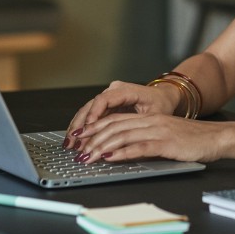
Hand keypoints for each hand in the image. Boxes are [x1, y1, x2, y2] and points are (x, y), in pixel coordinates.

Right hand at [63, 80, 177, 149]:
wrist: (164, 97)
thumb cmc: (161, 105)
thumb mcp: (154, 116)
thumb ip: (138, 125)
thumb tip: (122, 141)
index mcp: (126, 90)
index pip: (104, 99)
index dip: (94, 114)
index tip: (87, 128)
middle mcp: (114, 90)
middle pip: (91, 105)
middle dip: (81, 124)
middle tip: (73, 142)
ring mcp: (109, 96)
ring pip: (88, 111)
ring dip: (78, 127)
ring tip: (69, 144)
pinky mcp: (107, 105)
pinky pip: (91, 115)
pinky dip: (83, 127)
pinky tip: (75, 139)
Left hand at [68, 113, 229, 164]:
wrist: (217, 138)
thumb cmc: (193, 139)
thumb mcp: (166, 134)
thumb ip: (146, 138)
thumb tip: (122, 149)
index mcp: (149, 118)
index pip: (115, 119)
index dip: (95, 127)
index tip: (79, 136)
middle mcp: (151, 121)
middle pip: (114, 126)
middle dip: (92, 138)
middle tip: (77, 150)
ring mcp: (158, 131)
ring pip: (123, 136)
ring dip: (102, 146)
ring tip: (88, 156)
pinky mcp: (166, 143)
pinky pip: (140, 147)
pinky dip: (123, 153)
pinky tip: (111, 158)